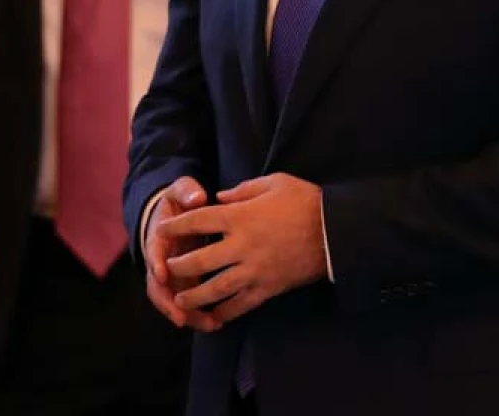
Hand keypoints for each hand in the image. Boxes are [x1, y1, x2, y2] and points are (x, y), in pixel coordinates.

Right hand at [143, 176, 221, 331]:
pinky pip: (188, 304)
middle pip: (158, 288)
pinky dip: (199, 315)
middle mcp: (160, 263)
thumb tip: (197, 197)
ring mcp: (171, 277)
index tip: (162, 273)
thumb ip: (187, 191)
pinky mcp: (184, 284)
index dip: (155, 263)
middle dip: (168, 304)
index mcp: (158, 239)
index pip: (153, 253)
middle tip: (181, 317)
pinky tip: (216, 323)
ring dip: (188, 315)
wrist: (174, 214)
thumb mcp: (180, 191)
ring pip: (173, 302)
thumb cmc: (178, 202)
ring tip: (209, 325)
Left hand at [161, 173, 325, 324]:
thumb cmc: (305, 201)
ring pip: (215, 289)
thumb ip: (242, 190)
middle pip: (199, 260)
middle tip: (167, 268)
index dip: (176, 224)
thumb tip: (219, 197)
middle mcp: (242, 245)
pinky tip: (214, 316)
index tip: (162, 228)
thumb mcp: (274, 182)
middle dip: (179, 265)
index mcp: (240, 216)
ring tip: (181, 299)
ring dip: (194, 295)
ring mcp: (254, 270)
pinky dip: (225, 312)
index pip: (198, 221)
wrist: (336, 232)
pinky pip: (241, 305)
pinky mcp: (268, 288)